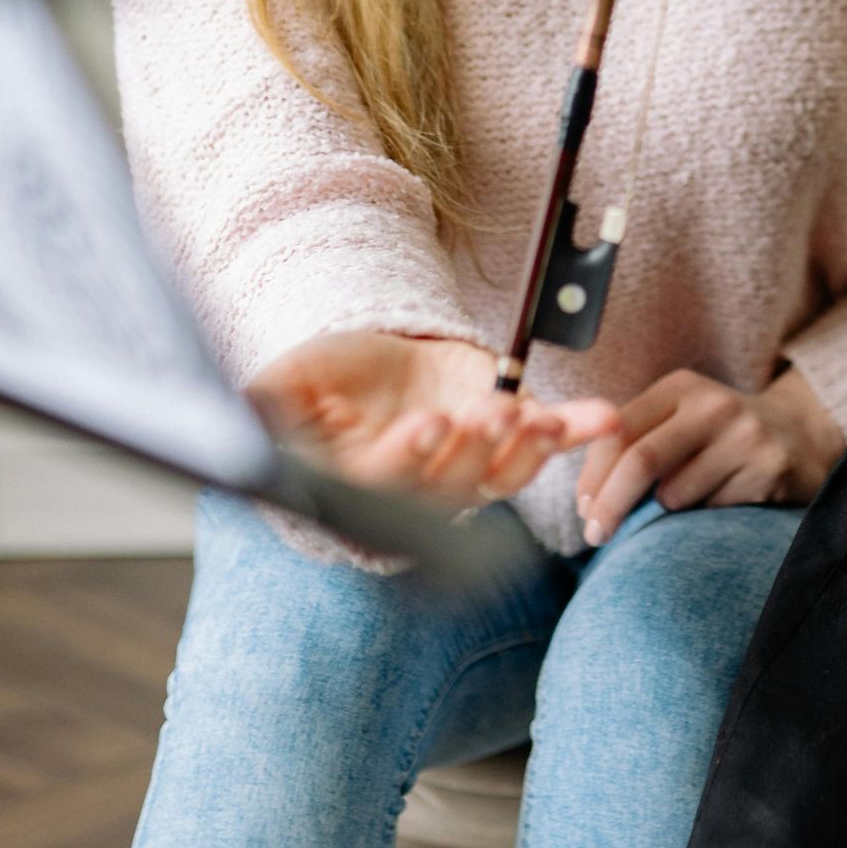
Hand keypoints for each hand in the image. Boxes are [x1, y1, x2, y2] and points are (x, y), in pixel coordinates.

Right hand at [249, 331, 620, 510]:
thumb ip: (267, 407)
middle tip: (489, 413)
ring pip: (499, 474)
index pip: (381, 484)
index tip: (426, 425)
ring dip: (523, 448)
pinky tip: (601, 418)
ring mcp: (466, 469)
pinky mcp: (505, 440)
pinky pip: (543, 444)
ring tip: (540, 420)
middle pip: (447, 484)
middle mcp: (417, 488)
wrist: (378, 359)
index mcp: (360, 482)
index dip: (405, 458)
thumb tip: (245, 418)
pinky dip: (574, 432)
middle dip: (471, 449)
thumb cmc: (327, 377)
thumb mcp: (286, 386)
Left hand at [575, 365, 842, 545]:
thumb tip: (587, 498)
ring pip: (676, 495)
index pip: (620, 431)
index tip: (583, 508)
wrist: (800, 434)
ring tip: (695, 493)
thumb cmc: (717, 435)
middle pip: (642, 461)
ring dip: (669, 508)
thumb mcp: (679, 418)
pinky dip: (707, 515)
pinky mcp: (770, 470)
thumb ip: (636, 440)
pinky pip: (713, 511)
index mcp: (681, 387)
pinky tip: (728, 494)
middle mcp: (714, 405)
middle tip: (594, 536)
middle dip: (609, 505)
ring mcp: (746, 437)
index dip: (594, 474)